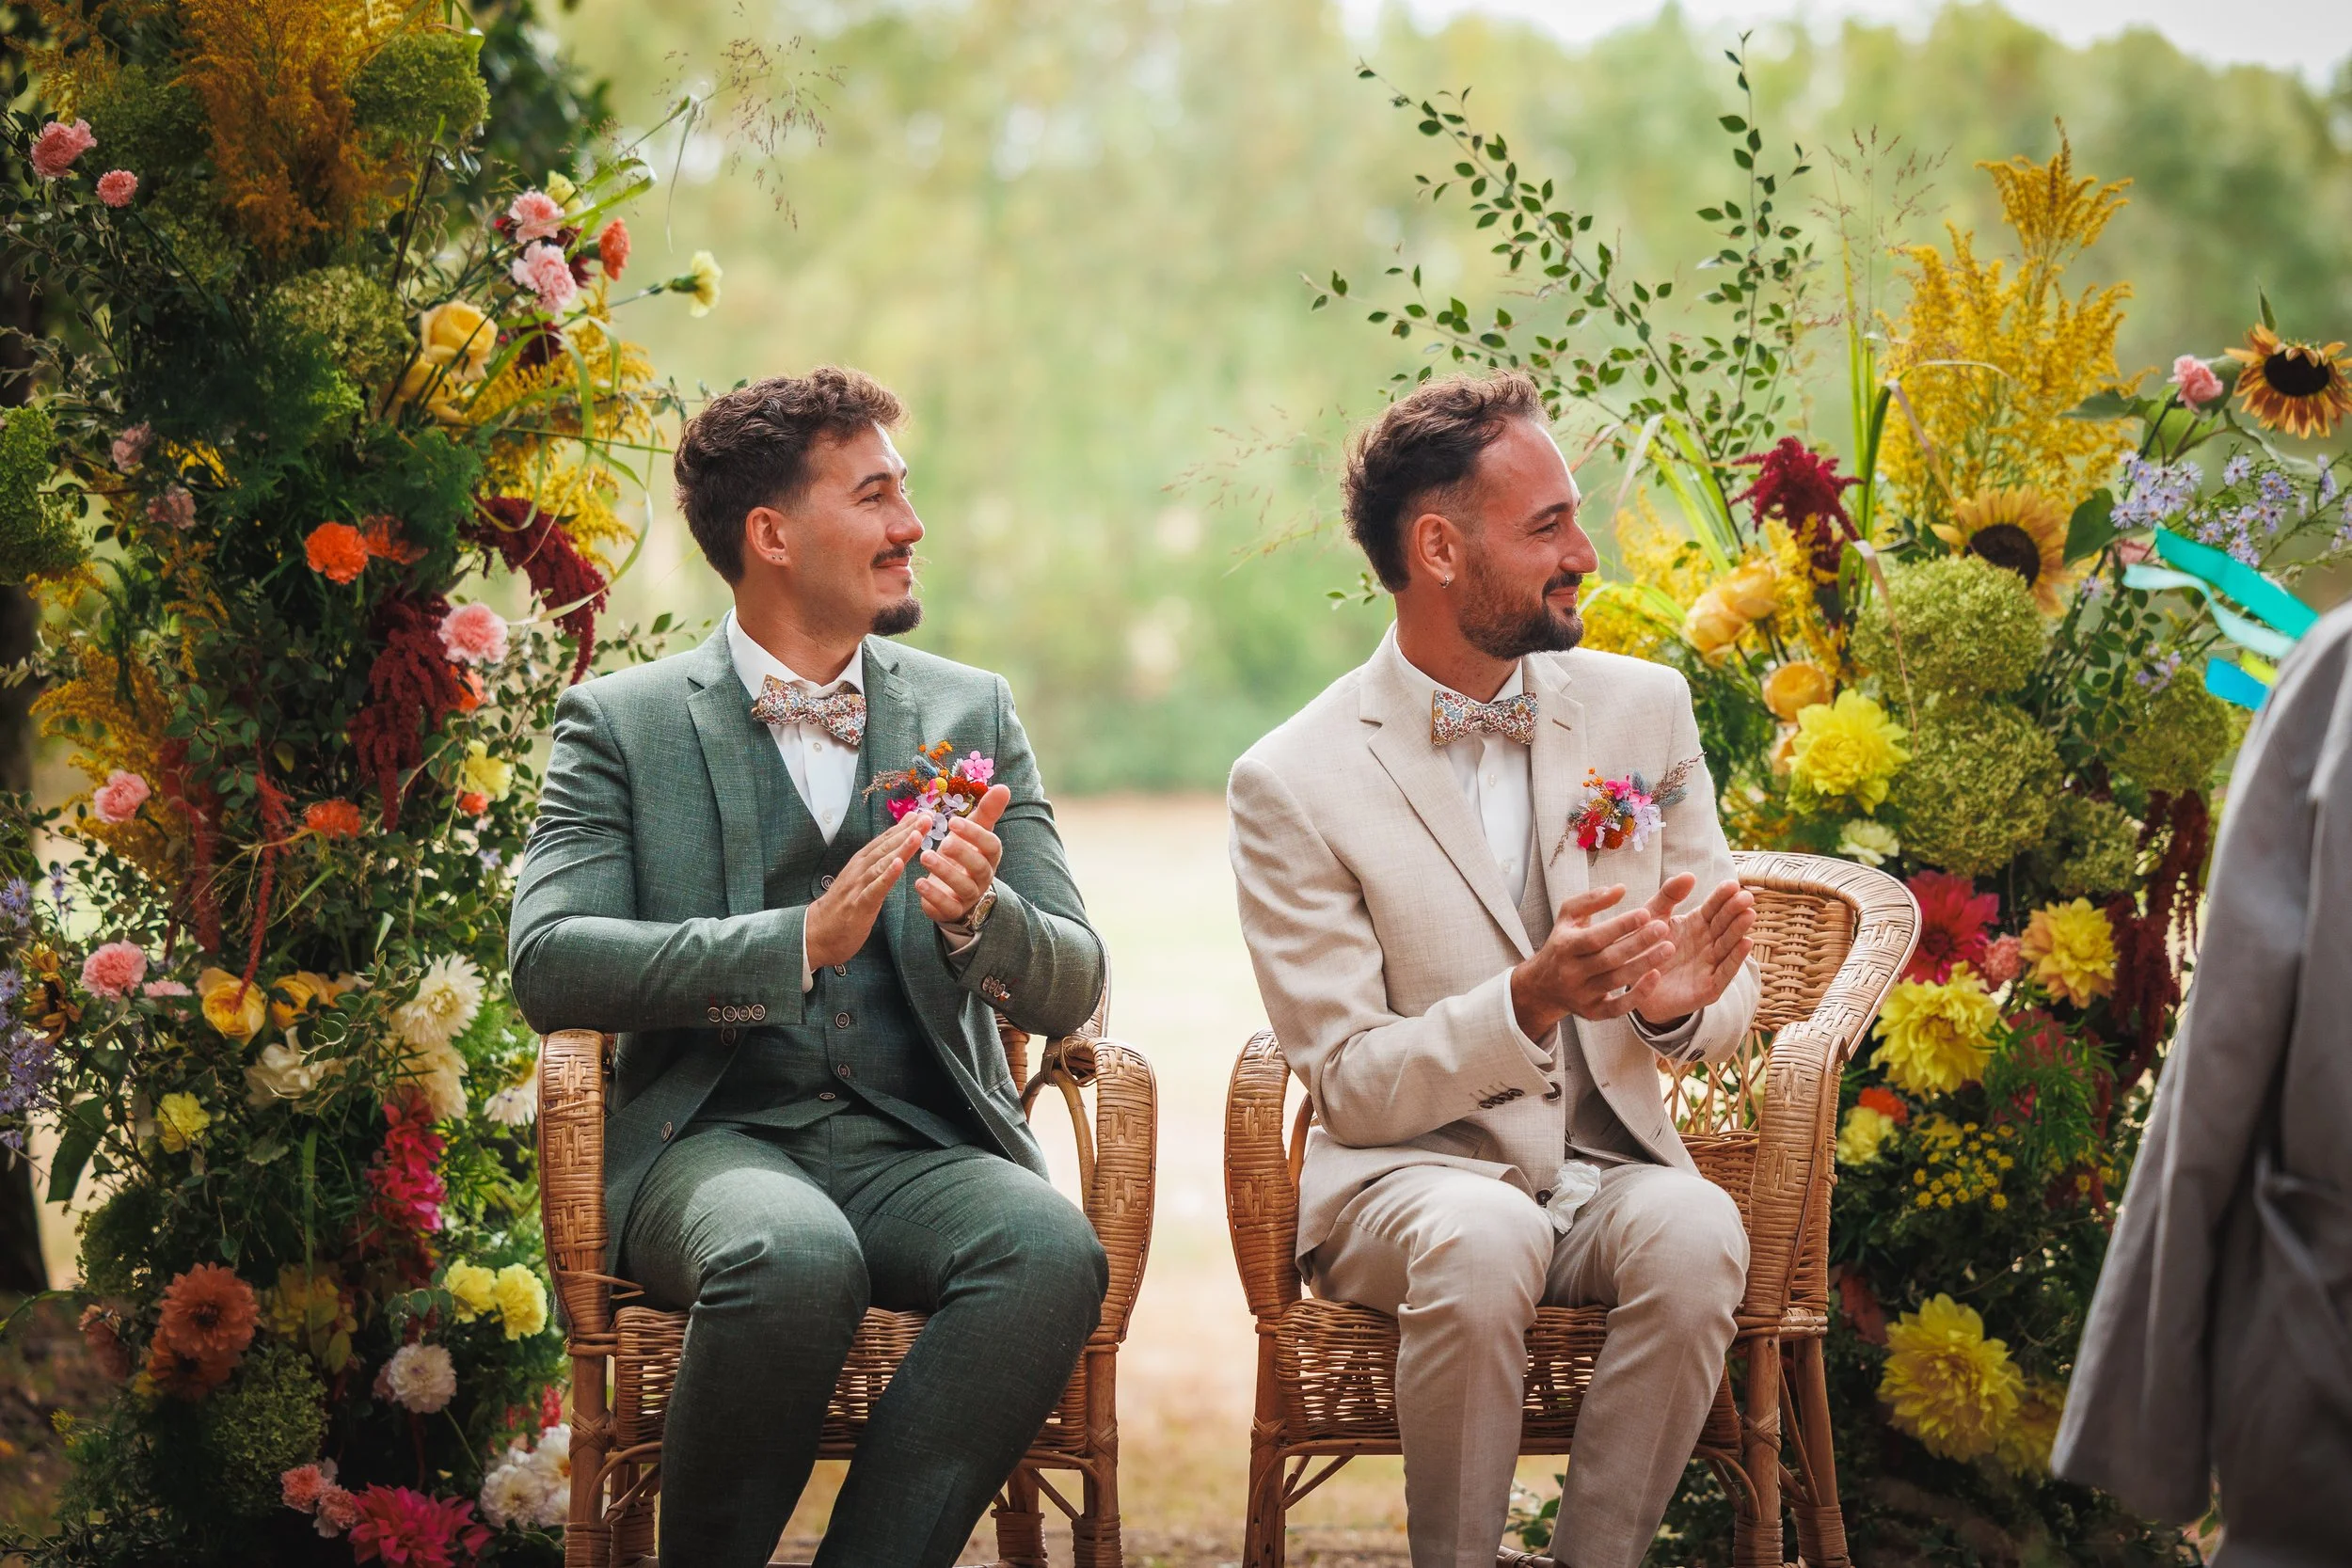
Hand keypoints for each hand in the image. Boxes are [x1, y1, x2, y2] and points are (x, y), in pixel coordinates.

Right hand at [806, 814, 926, 969]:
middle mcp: (859, 870)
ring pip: (882, 863)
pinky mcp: (859, 904)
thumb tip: (894, 853)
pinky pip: (875, 888)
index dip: (903, 827)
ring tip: (917, 834)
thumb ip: (875, 867)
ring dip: (901, 848)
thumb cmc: (841, 908)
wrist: (817, 933)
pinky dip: (887, 875)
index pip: (884, 841)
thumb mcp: (860, 882)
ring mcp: (858, 885)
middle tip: (927, 817)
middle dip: (907, 831)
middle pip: (885, 847)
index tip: (921, 813)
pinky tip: (899, 864)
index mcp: (860, 864)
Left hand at [917, 784, 1010, 925]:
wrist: (957, 891)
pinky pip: (947, 906)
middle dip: (962, 853)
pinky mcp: (953, 910)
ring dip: (944, 872)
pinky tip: (917, 882)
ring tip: (925, 856)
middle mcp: (983, 877)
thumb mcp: (975, 833)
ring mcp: (969, 896)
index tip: (954, 821)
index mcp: (990, 856)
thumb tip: (1004, 787)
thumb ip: (987, 812)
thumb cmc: (965, 854)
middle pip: (979, 867)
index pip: (991, 846)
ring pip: (963, 887)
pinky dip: (933, 895)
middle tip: (944, 841)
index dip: (974, 834)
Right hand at [1509, 882, 1678, 1041]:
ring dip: (1644, 964)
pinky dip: (1637, 995)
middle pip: (1608, 959)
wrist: (1542, 986)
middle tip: (1663, 927)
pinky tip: (1655, 976)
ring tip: (1668, 948)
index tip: (1645, 913)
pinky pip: (1617, 1008)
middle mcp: (1571, 972)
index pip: (1595, 937)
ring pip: (1616, 981)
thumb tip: (1620, 889)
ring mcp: (1581, 995)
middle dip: (1637, 943)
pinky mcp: (1592, 1012)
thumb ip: (1592, 900)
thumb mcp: (1568, 917)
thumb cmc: (1563, 944)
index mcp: (1565, 946)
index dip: (1621, 926)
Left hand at [1630, 876, 1755, 1026]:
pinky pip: (1724, 972)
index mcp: (1696, 925)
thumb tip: (1689, 874)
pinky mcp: (1709, 988)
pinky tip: (1746, 943)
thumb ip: (1668, 896)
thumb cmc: (1647, 950)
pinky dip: (1735, 959)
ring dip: (1739, 930)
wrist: (1635, 989)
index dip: (1722, 897)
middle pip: (1724, 925)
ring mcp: (1710, 965)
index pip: (1713, 908)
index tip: (1731, 884)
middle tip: (1746, 896)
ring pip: (1728, 946)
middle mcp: (1708, 944)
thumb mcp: (1653, 918)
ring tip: (1748, 914)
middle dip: (1735, 910)